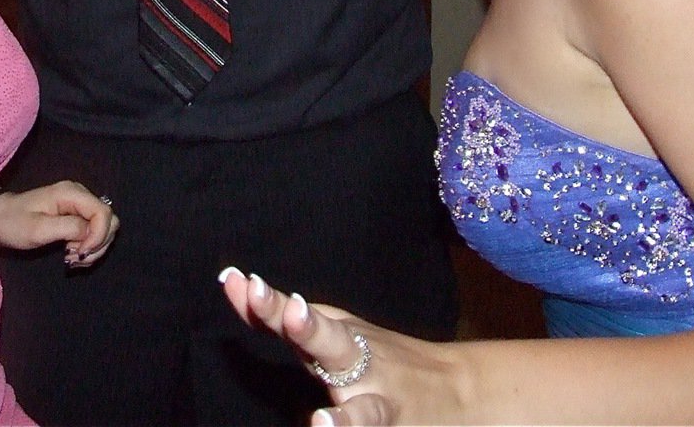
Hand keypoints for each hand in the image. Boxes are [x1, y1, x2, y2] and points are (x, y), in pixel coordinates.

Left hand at [0, 181, 119, 265]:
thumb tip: (90, 232)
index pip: (103, 212)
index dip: (99, 236)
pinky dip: (88, 247)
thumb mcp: (37, 229)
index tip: (79, 252)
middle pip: (109, 220)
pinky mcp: (76, 215)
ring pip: (105, 228)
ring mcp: (79, 205)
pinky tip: (72, 254)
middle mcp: (80, 196)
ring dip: (94, 248)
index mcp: (71, 194)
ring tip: (71, 258)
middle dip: (98, 244)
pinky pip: (94, 231)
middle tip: (74, 257)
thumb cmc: (13, 223)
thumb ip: (67, 228)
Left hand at [220, 269, 460, 425]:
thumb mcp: (337, 335)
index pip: (294, 316)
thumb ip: (285, 319)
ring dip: (344, 416)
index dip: (266, 303)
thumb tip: (233, 283)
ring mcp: (378, 399)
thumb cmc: (380, 360)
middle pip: (332, 342)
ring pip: (361, 411)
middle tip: (289, 311)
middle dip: (309, 328)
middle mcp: (357, 363)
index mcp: (337, 336)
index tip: (235, 281)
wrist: (460, 390)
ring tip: (322, 419)